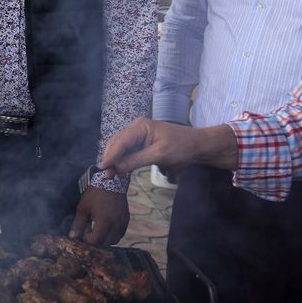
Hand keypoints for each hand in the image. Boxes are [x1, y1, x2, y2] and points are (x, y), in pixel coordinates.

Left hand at [69, 186, 128, 245]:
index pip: (95, 241)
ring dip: (105, 239)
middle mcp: (116, 225)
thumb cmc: (95, 194)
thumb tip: (72, 237)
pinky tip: (105, 225)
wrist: (111, 181)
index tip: (84, 230)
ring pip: (114, 241)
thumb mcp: (83, 208)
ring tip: (97, 227)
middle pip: (105, 244)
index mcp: (104, 222)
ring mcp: (123, 223)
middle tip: (89, 229)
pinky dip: (113, 234)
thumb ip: (78, 224)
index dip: (87, 239)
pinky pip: (120, 234)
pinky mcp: (126, 220)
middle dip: (95, 240)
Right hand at [99, 116, 237, 174]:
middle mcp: (136, 128)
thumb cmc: (182, 147)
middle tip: (106, 176)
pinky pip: (127, 150)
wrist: (199, 146)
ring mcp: (138, 134)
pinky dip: (122, 160)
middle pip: (116, 144)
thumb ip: (136, 160)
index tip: (102, 169)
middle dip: (110, 159)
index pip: (120, 142)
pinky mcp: (141, 142)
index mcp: (140, 126)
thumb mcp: (159, 155)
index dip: (110, 156)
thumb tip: (116, 168)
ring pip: (120, 148)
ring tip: (111, 174)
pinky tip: (120, 169)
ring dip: (115, 160)